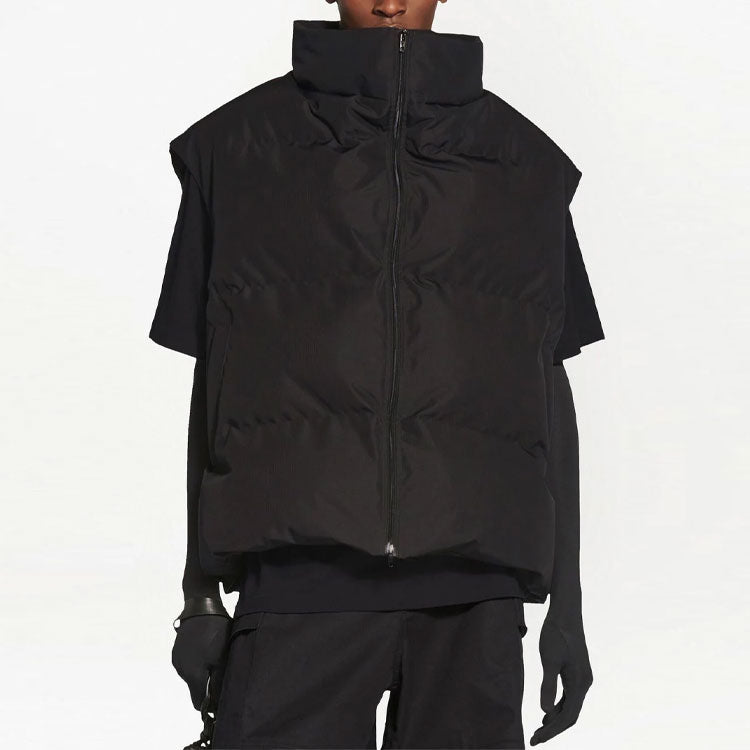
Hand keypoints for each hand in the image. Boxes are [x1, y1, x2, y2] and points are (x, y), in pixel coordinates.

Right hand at [172, 615, 231, 709]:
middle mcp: (181, 670)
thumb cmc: (216, 631)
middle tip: (222, 671)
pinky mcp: (177, 649)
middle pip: (195, 689)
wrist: (202, 605)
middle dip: (208, 686)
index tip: (221, 695)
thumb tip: (215, 701)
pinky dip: (197, 663)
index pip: (198, 703)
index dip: (210, 704)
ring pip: (191, 676)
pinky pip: (188, 664)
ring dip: (202, 673)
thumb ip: (218, 681)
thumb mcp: (222, 657)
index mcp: (192, 674)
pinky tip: (207, 649)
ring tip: (215, 657)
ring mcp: (177, 658)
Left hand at [529, 616, 592, 744]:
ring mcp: (582, 678)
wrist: (566, 614)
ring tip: (539, 728)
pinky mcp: (577, 672)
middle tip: (535, 738)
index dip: (552, 731)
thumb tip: (544, 711)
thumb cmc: (555, 634)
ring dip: (556, 719)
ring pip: (570, 707)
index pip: (567, 717)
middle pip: (570, 715)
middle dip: (553, 729)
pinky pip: (570, 696)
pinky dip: (559, 707)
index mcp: (579, 683)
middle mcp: (584, 684)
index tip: (536, 739)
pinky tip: (547, 710)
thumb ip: (548, 685)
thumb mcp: (548, 660)